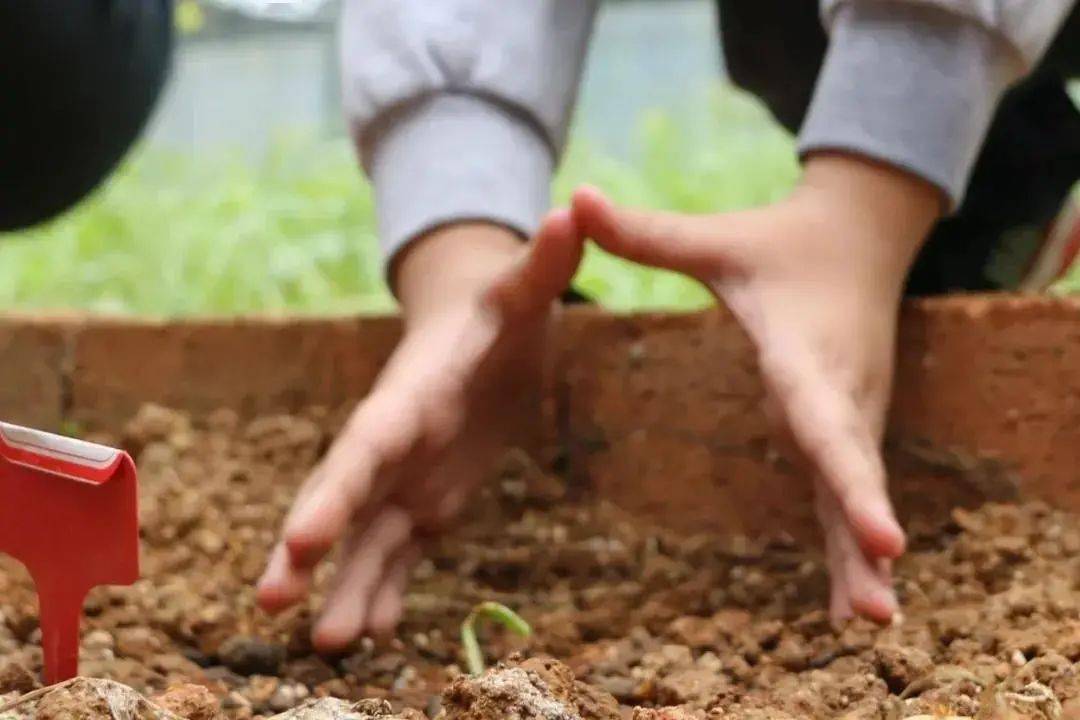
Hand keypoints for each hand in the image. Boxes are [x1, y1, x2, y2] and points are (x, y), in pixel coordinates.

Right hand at [256, 212, 583, 650]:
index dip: (337, 489)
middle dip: (313, 544)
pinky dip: (385, 589)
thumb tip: (579, 207)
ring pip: (368, 537)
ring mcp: (409, 475)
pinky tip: (371, 632)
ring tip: (327, 646)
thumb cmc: (503, 306)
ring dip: (344, 587)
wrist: (484, 329)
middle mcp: (399, 440)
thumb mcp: (525, 287)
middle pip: (349, 494)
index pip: (369, 442)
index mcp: (415, 392)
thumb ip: (545, 260)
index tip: (301, 538)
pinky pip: (402, 551)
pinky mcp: (430, 499)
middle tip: (272, 600)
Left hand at [571, 153, 941, 622]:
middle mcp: (836, 391)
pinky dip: (852, 548)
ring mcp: (847, 414)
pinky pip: (845, 495)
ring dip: (861, 563)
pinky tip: (852, 606)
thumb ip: (645, 233)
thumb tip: (571, 196)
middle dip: (862, 540)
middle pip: (849, 474)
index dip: (851, 481)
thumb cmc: (780, 241)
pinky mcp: (843, 428)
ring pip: (854, 495)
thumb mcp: (715, 240)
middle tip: (877, 614)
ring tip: (869, 626)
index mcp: (803, 351)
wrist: (861, 235)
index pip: (824, 421)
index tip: (883, 537)